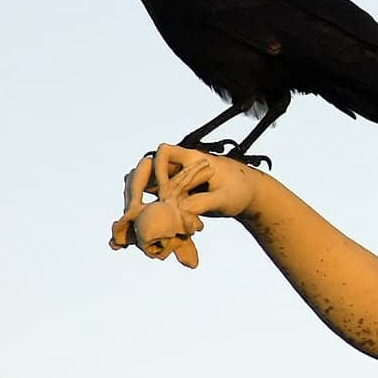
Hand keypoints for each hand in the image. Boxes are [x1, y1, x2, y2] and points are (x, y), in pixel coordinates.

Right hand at [143, 143, 264, 220]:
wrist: (247, 195)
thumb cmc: (240, 191)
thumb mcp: (225, 198)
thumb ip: (204, 202)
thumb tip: (180, 209)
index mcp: (193, 159)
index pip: (164, 152)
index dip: (159, 168)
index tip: (164, 191)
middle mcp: (178, 166)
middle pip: (146, 168)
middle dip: (136, 186)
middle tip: (132, 210)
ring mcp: (172, 178)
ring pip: (144, 183)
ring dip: (135, 198)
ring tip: (130, 219)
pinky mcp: (171, 192)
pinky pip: (150, 197)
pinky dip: (142, 208)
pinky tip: (135, 225)